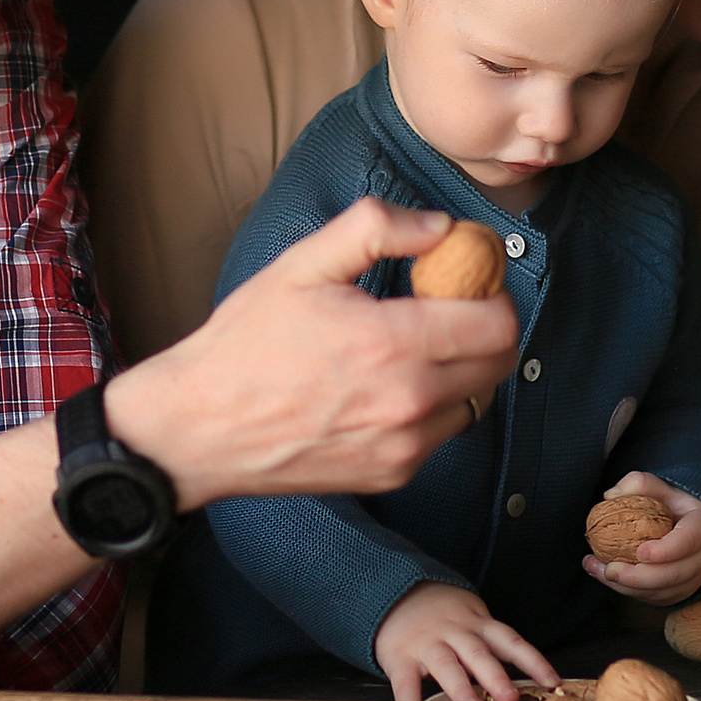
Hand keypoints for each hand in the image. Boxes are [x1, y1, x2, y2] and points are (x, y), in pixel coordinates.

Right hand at [105, 198, 518, 510]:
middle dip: (485, 327)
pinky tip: (387, 386)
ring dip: (462, 369)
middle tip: (446, 307)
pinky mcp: (392, 474)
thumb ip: (376, 229)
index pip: (497, 322)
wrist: (199, 430)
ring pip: (476, 399)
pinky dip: (432, 406)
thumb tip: (440, 225)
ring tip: (413, 348)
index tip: (466, 279)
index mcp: (393, 344)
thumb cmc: (246, 345)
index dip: (492, 292)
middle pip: (500, 363)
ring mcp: (404, 446)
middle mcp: (409, 402)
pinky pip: (442, 433)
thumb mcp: (302, 264)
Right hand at [373, 582, 557, 700]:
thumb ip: (492, 648)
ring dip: (459, 686)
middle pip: (479, 654)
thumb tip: (521, 687)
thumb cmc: (444, 616)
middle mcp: (456, 635)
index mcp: (479, 627)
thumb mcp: (472, 620)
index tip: (551, 682)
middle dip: (495, 677)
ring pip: (446, 665)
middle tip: (510, 699)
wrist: (395, 593)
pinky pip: (405, 682)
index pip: (511, 642)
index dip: (532, 661)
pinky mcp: (400, 659)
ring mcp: (427, 645)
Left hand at [583, 471, 700, 606]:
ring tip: (597, 570)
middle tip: (610, 570)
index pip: (689, 541)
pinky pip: (653, 597)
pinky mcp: (677, 592)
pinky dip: (626, 590)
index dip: (666, 550)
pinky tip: (602, 574)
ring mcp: (692, 579)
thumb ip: (638, 484)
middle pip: (675, 574)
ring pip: (662, 591)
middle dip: (640, 577)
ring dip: (627, 586)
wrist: (686, 527)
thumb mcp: (660, 487)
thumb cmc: (671, 506)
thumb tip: (611, 495)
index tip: (640, 553)